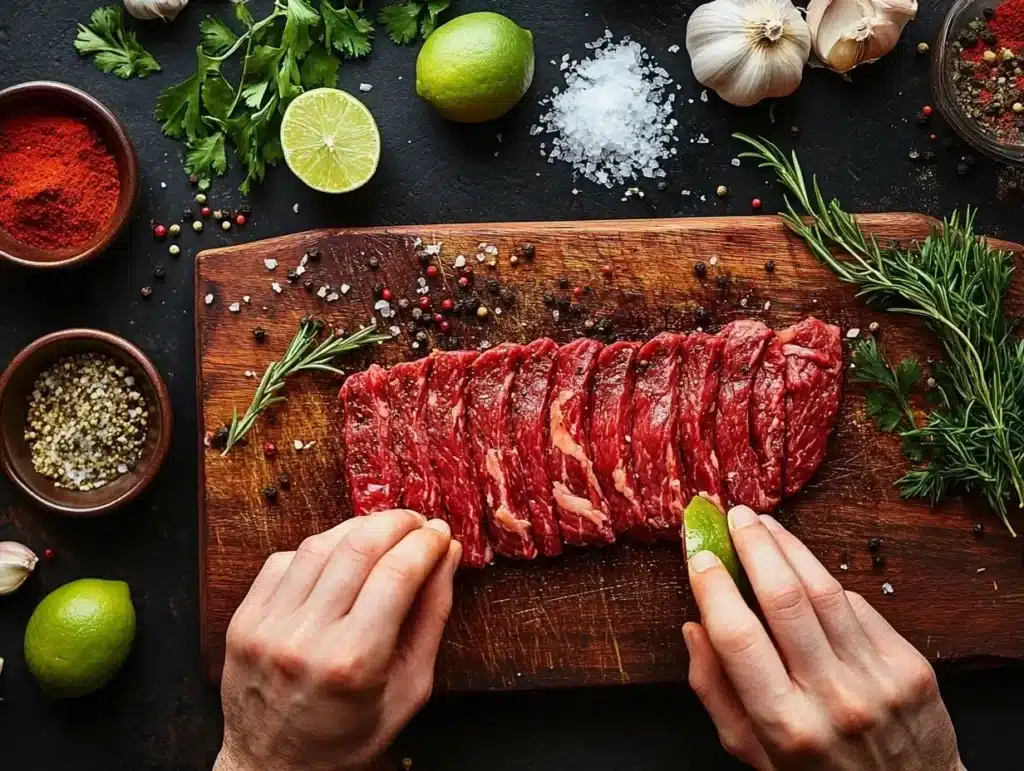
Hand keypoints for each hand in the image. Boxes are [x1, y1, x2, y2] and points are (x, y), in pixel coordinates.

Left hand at [214, 509, 460, 770]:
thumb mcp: (411, 687)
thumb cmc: (349, 735)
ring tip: (383, 533)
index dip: (426, 542)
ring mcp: (268, 626)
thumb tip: (446, 553)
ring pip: (319, 544)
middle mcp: (306, 638)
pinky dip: (318, 548)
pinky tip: (338, 557)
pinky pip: (283, 559)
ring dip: (359, 527)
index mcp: (355, 661)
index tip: (440, 534)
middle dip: (397, 522)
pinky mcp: (244, 619)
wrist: (273, 767)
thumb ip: (432, 616)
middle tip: (416, 523)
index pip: (398, 572)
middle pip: (359, 546)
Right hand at [683, 506, 964, 770]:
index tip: (698, 553)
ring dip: (789, 547)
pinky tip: (805, 570)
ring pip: (824, 590)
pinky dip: (825, 582)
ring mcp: (877, 678)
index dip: (712, 586)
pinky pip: (859, 607)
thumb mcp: (753, 754)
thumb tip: (694, 626)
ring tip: (765, 524)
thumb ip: (716, 692)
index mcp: (784, 725)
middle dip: (754, 547)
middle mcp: (833, 698)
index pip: (737, 636)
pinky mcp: (909, 665)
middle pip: (784, 598)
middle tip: (733, 516)